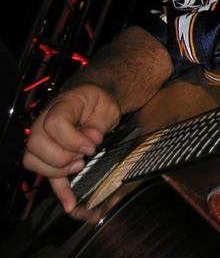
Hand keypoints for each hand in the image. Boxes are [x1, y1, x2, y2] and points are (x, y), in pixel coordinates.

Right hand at [23, 83, 120, 217]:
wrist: (90, 97)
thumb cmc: (97, 100)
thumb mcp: (106, 106)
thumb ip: (99, 122)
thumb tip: (92, 139)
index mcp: (62, 106)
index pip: (54, 123)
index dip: (72, 140)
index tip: (90, 147)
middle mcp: (44, 122)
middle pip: (36, 145)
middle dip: (62, 157)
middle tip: (83, 157)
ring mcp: (42, 138)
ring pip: (33, 161)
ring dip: (56, 170)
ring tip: (79, 166)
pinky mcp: (48, 154)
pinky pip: (45, 173)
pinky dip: (58, 190)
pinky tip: (70, 204)